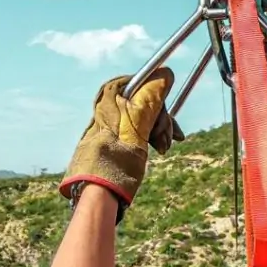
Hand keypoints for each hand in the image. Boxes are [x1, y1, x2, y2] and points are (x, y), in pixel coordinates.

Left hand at [59, 67, 183, 219]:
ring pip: (144, 117)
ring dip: (159, 130)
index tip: (167, 121)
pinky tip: (161, 148)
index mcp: (111, 98)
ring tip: (164, 148)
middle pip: (145, 101)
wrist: (97, 192)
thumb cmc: (117, 161)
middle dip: (161, 119)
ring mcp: (111, 123)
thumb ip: (151, 98)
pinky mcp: (113, 138)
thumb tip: (166, 73)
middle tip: (168, 140)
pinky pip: (138, 129)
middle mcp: (109, 106)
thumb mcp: (139, 126)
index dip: (158, 101)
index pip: (143, 85)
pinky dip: (151, 137)